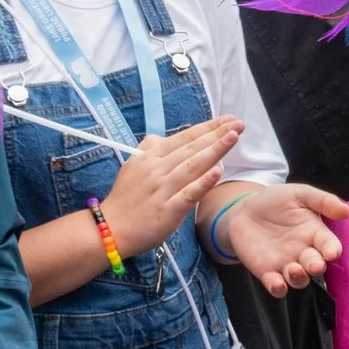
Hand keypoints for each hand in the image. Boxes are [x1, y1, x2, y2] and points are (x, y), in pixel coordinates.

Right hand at [102, 118, 243, 258]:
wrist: (110, 229)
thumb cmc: (125, 198)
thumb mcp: (133, 166)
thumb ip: (149, 150)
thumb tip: (161, 138)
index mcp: (151, 158)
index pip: (184, 138)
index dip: (207, 128)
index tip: (227, 119)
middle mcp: (158, 170)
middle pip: (191, 149)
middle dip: (216, 134)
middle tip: (238, 123)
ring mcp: (163, 190)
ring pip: (192, 166)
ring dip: (214, 150)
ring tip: (233, 137)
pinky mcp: (168, 211)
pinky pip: (188, 195)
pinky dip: (203, 183)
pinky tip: (218, 172)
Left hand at [209, 182, 348, 293]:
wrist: (245, 210)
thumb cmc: (276, 200)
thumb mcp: (299, 194)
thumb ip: (322, 201)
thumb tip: (346, 210)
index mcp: (316, 234)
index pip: (330, 246)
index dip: (332, 250)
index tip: (331, 252)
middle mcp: (304, 252)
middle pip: (316, 266)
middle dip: (316, 267)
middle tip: (314, 264)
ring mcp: (287, 264)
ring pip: (299, 280)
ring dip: (299, 278)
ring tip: (294, 269)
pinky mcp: (268, 273)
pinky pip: (277, 287)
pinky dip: (279, 289)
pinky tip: (277, 283)